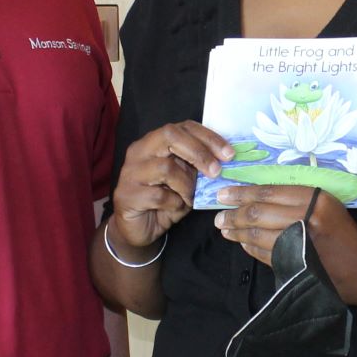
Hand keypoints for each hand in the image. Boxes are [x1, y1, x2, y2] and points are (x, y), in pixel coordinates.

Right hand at [109, 120, 232, 256]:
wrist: (139, 229)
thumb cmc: (165, 201)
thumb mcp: (185, 180)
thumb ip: (197, 167)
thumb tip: (225, 160)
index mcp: (154, 141)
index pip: (183, 127)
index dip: (208, 137)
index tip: (229, 154)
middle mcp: (140, 151)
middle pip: (170, 135)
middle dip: (199, 152)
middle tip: (216, 171)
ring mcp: (131, 171)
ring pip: (166, 168)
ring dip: (186, 185)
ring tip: (190, 198)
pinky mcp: (128, 194)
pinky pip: (159, 196)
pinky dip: (174, 203)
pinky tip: (174, 208)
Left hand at [215, 183, 356, 305]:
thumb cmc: (344, 232)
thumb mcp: (328, 205)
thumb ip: (297, 198)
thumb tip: (256, 194)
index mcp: (316, 200)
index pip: (270, 193)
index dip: (243, 192)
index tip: (224, 193)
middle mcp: (308, 221)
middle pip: (259, 214)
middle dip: (234, 214)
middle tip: (219, 214)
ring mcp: (301, 246)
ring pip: (258, 235)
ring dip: (237, 232)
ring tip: (225, 228)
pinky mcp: (296, 266)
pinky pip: (264, 254)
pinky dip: (249, 248)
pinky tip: (242, 243)